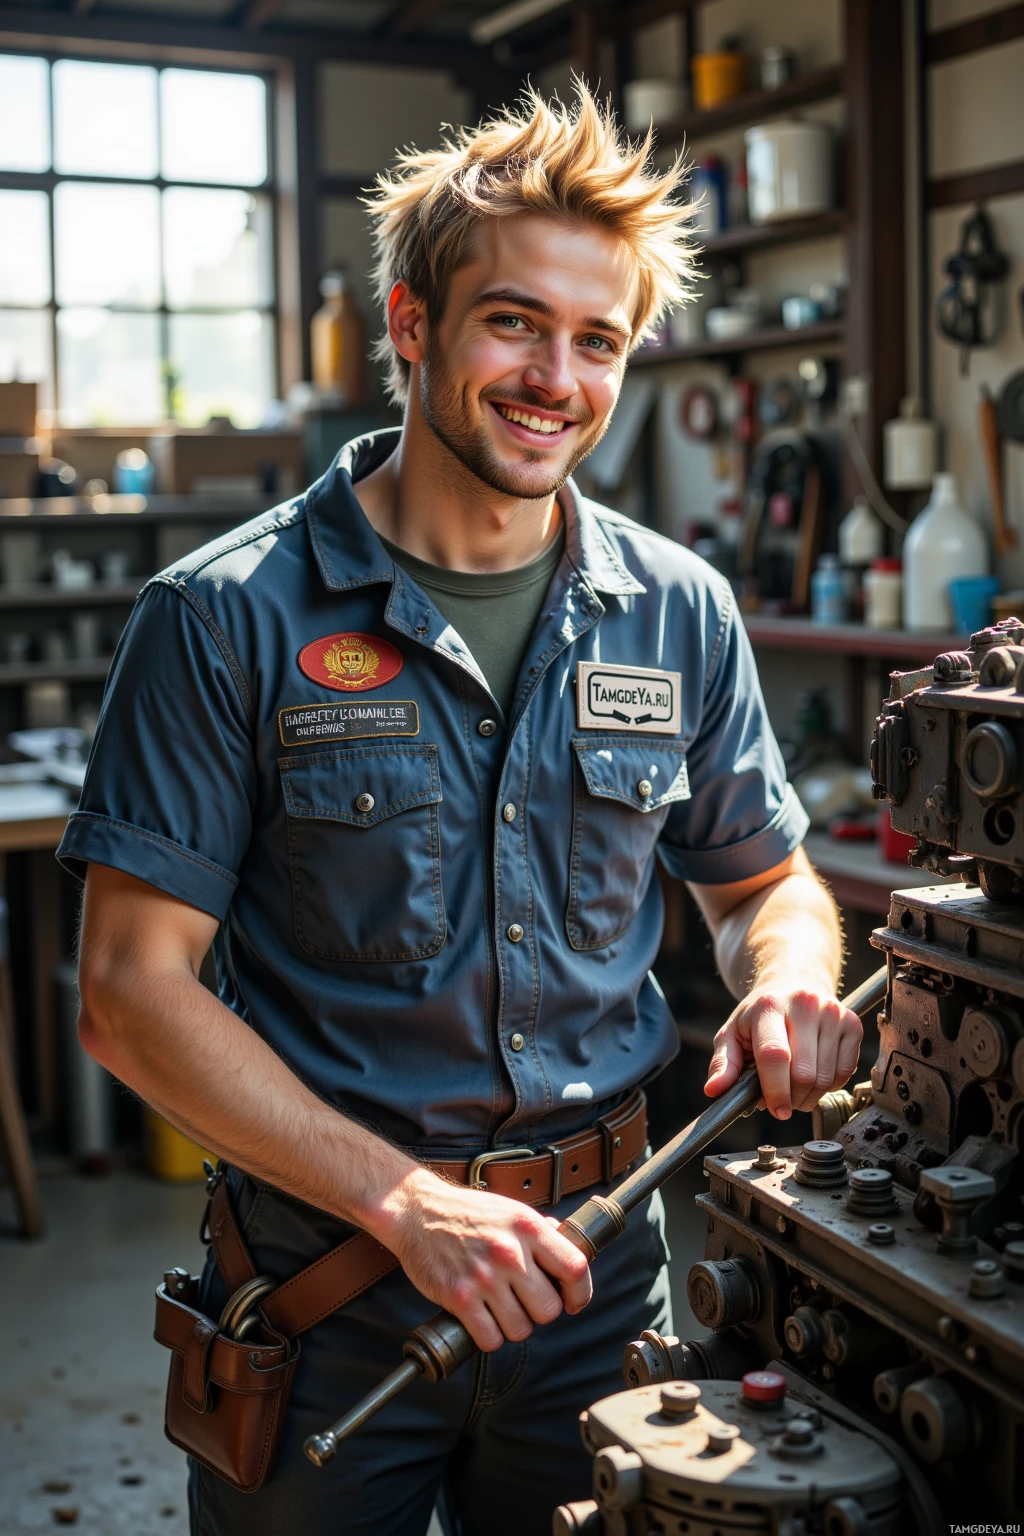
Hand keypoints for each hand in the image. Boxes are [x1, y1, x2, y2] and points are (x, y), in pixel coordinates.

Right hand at [377, 1168, 591, 1351]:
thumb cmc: (467, 1213)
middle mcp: (509, 1252)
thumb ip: (541, 1233)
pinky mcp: (459, 1298)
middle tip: (525, 1302)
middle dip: (540, 1312)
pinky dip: (488, 1336)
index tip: (572, 1301)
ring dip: (513, 1326)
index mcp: (527, 1227)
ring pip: (521, 1329)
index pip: (575, 1268)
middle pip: (549, 1309)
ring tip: (500, 1308)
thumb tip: (569, 1253)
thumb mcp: (511, 1211)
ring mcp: (483, 1277)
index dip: (580, 1293)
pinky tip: (482, 1318)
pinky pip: (490, 1339)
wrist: (418, 1211)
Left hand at [703, 980, 862, 1118]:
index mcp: (769, 1006)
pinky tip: (815, 1074)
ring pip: (825, 1078)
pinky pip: (845, 1073)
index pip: (775, 1054)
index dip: (775, 1089)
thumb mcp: (733, 1032)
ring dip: (810, 1096)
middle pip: (804, 1073)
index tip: (777, 1112)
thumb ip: (723, 1062)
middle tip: (782, 1100)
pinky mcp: (852, 1024)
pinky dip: (829, 1085)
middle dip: (792, 1098)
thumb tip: (714, 1090)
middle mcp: (804, 1004)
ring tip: (795, 1087)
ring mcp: (832, 1013)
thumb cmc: (760, 1015)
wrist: (794, 983)